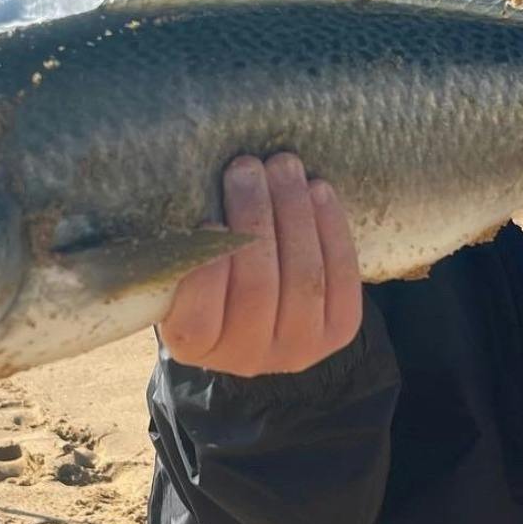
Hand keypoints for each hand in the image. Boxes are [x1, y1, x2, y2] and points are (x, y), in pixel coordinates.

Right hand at [159, 153, 362, 375]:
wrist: (262, 307)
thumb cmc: (207, 270)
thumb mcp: (181, 264)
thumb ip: (184, 242)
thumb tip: (193, 188)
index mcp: (193, 346)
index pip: (197, 321)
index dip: (207, 275)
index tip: (209, 223)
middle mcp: (246, 357)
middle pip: (258, 287)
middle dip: (254, 218)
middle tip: (246, 167)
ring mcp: (298, 348)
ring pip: (304, 277)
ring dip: (294, 212)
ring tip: (283, 166)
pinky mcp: (339, 331)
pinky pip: (342, 275)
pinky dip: (331, 227)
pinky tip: (318, 190)